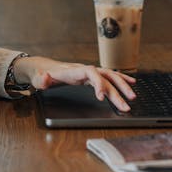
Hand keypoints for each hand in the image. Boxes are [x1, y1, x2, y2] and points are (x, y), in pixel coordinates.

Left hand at [12, 55, 135, 112]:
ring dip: (122, 86)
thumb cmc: (42, 75)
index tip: (101, 97)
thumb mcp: (39, 79)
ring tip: (132, 98)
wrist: (43, 67)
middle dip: (117, 90)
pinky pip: (108, 77)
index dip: (98, 83)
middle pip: (105, 76)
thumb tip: (45, 77)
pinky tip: (131, 83)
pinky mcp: (90, 77)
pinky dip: (120, 79)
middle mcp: (84, 70)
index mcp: (74, 71)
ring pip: (110, 76)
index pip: (90, 73)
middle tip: (126, 104)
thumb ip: (43, 79)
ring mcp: (88, 72)